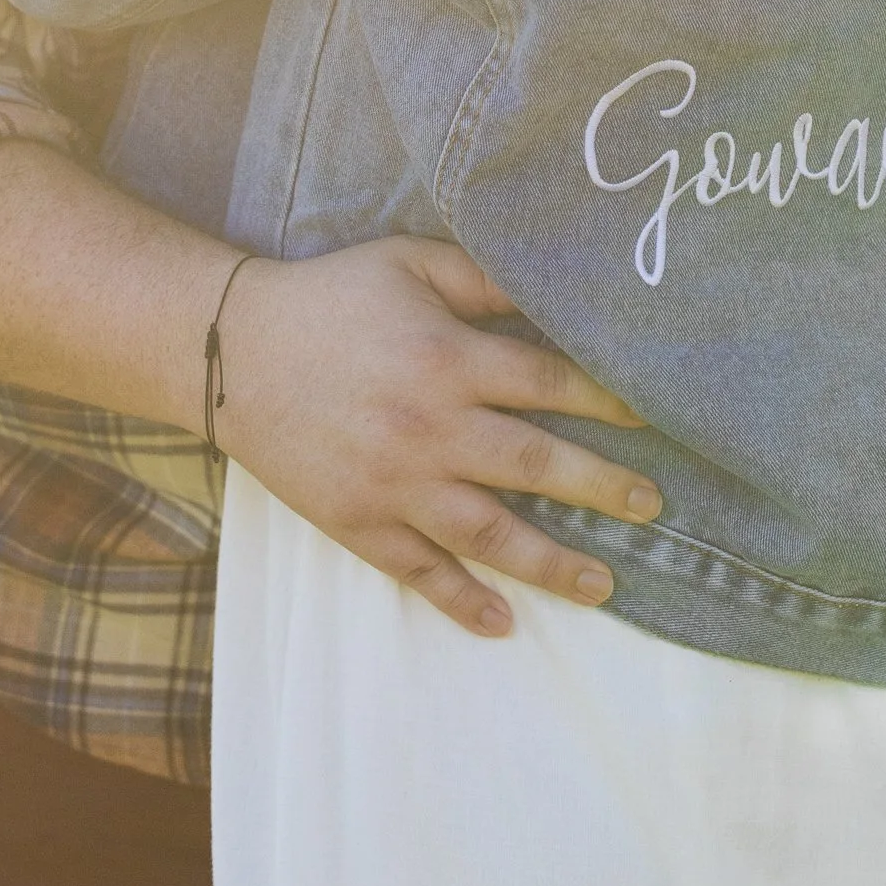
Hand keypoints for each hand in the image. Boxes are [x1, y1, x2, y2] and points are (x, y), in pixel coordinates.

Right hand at [212, 237, 661, 639]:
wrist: (233, 350)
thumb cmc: (332, 297)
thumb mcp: (409, 262)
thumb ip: (483, 278)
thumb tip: (554, 290)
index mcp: (447, 358)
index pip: (549, 384)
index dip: (607, 402)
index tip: (651, 419)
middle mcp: (431, 428)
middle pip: (537, 466)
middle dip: (604, 489)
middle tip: (651, 507)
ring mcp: (396, 484)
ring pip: (491, 535)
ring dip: (554, 563)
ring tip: (605, 584)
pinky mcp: (360, 523)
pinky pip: (421, 572)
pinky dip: (463, 601)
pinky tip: (504, 622)